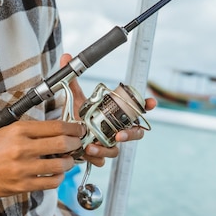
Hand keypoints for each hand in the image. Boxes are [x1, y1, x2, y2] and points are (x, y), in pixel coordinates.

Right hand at [0, 120, 84, 196]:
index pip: (56, 126)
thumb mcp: (10, 129)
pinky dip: (59, 177)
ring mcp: (23, 168)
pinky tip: (57, 173)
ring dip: (70, 162)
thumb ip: (34, 129)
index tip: (79, 130)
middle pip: (62, 144)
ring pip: (60, 165)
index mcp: (20, 130)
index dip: (73, 128)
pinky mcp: (24, 185)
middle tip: (77, 144)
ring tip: (68, 159)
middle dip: (76, 143)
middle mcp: (22, 148)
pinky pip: (52, 182)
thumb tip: (62, 129)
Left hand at [59, 53, 155, 167]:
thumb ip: (71, 80)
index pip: (137, 108)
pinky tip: (87, 152)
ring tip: (91, 146)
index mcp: (116, 113)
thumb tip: (66, 57)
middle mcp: (116, 128)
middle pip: (136, 132)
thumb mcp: (74, 98)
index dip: (147, 105)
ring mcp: (110, 142)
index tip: (151, 102)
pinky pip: (103, 158)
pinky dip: (96, 156)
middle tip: (119, 134)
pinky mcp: (100, 154)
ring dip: (106, 148)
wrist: (64, 135)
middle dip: (131, 134)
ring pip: (117, 148)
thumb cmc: (76, 116)